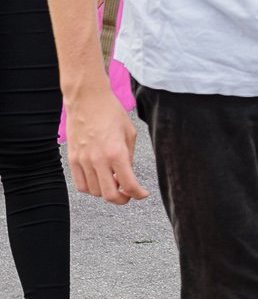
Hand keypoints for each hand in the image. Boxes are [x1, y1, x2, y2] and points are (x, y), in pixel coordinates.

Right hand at [66, 88, 147, 204]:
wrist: (87, 99)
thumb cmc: (111, 112)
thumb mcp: (129, 134)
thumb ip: (129, 157)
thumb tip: (127, 175)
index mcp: (116, 153)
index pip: (129, 185)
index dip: (138, 194)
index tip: (143, 193)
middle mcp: (98, 160)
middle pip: (110, 195)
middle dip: (123, 199)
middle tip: (129, 194)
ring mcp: (83, 161)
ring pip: (94, 192)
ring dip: (106, 192)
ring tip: (114, 182)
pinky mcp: (72, 159)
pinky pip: (80, 184)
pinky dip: (91, 188)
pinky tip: (99, 179)